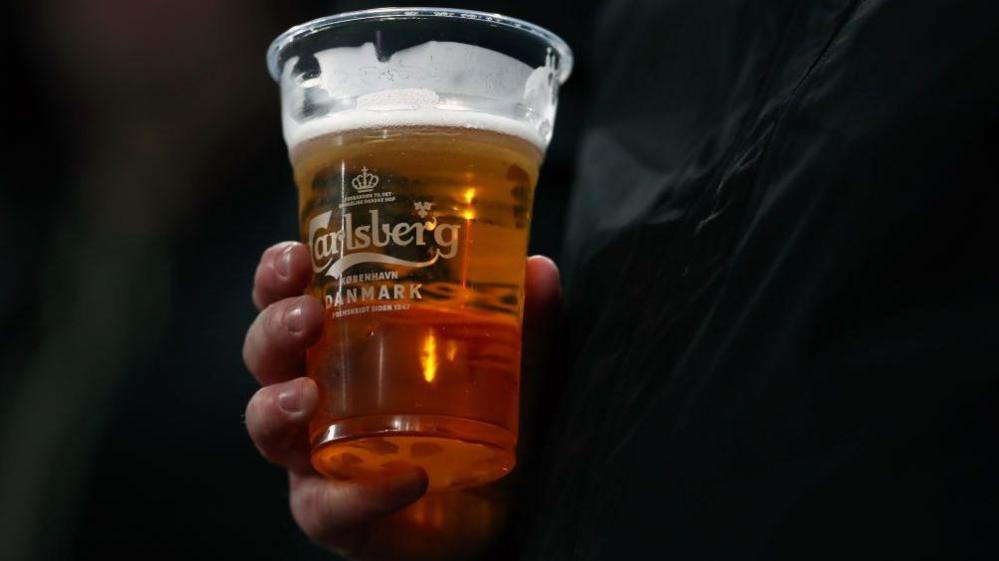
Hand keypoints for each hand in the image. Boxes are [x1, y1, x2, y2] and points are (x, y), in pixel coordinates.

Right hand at [242, 241, 560, 558]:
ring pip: (267, 429)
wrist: (498, 516)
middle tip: (308, 316)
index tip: (297, 256)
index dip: (277, 277)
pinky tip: (403, 479)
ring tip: (307, 395)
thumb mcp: (507, 366)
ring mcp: (318, 459)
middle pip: (265, 357)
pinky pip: (327, 508)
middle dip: (273, 329)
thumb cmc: (479, 426)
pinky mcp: (338, 517)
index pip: (290, 301)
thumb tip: (539, 267)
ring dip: (276, 406)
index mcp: (342, 349)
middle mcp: (317, 399)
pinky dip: (359, 494)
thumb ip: (521, 320)